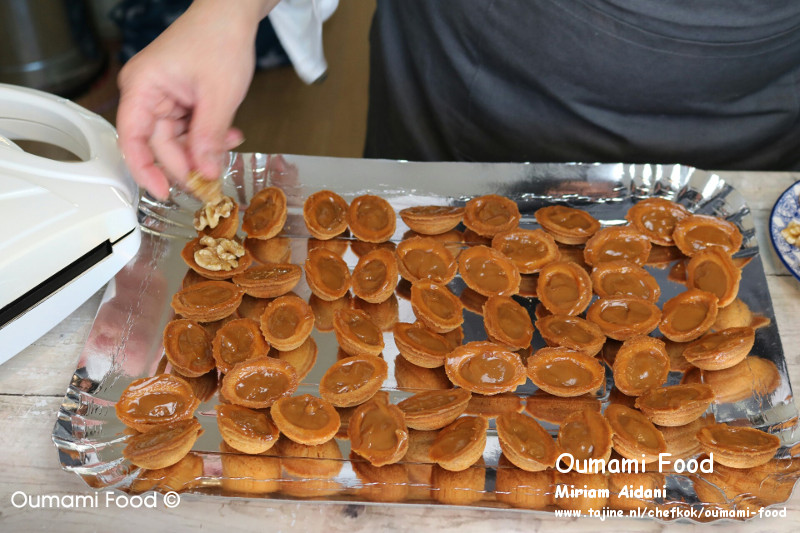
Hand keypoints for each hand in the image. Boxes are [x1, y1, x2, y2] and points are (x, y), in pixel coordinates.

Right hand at [116, 0, 276, 199]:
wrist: (232, 14)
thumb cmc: (218, 38)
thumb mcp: (219, 95)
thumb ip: (209, 137)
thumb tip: (204, 172)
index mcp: (141, 87)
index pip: (132, 140)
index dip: (145, 170)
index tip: (164, 192)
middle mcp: (146, 93)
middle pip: (159, 145)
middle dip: (187, 163)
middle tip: (210, 182)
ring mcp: (163, 97)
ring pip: (177, 141)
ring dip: (203, 150)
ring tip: (227, 148)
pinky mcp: (180, 100)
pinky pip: (190, 129)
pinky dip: (208, 137)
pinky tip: (229, 136)